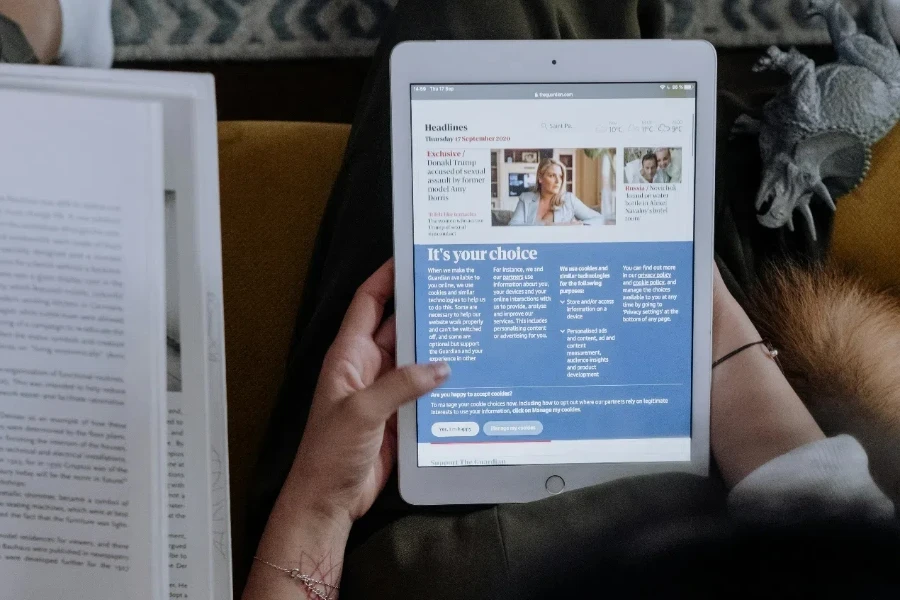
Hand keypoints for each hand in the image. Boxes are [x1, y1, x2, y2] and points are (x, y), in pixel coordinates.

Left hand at [285, 259, 449, 528]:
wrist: (330, 500)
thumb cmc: (328, 454)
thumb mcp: (361, 412)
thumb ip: (400, 385)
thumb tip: (439, 366)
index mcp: (348, 356)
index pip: (368, 303)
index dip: (387, 277)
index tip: (411, 257)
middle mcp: (367, 368)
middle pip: (398, 327)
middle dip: (422, 309)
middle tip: (454, 291)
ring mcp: (384, 391)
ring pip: (415, 358)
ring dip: (436, 347)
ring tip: (468, 329)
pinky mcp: (398, 415)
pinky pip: (422, 390)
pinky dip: (440, 383)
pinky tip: (464, 376)